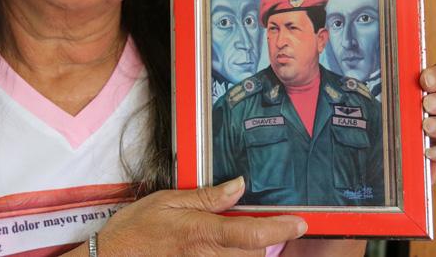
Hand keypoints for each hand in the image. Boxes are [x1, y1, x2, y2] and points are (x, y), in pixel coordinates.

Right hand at [96, 177, 305, 255]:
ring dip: (247, 251)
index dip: (281, 228)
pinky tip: (219, 248)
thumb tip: (239, 186)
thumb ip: (207, 196)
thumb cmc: (135, 229)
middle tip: (252, 223)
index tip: (300, 222)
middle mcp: (206, 255)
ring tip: (234, 237)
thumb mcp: (168, 200)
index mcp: (201, 231)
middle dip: (261, 239)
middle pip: (254, 253)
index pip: (251, 232)